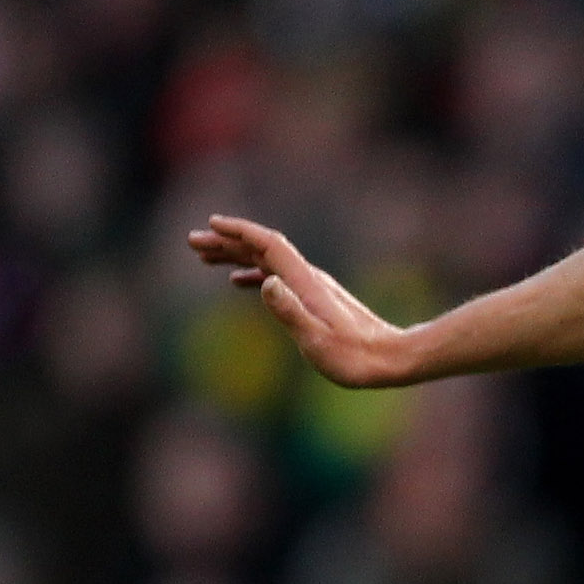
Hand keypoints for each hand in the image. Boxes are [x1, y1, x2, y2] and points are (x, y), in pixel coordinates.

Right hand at [186, 215, 415, 387]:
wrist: (391, 359)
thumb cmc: (354, 357)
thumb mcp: (316, 339)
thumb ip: (290, 311)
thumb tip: (264, 282)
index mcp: (305, 283)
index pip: (268, 245)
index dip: (239, 232)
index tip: (211, 224)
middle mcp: (308, 279)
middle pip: (263, 249)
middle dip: (227, 242)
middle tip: (192, 241)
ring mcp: (312, 288)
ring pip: (268, 262)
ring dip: (236, 256)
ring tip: (206, 258)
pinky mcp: (316, 300)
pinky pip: (277, 278)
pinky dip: (254, 274)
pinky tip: (240, 283)